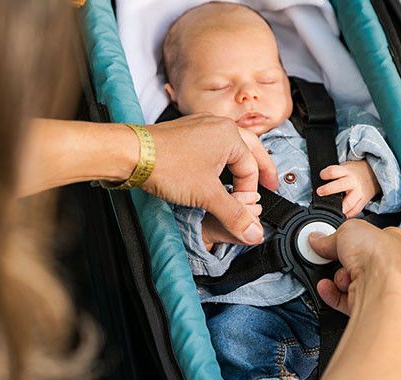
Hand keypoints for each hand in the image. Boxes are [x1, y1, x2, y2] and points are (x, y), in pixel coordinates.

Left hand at [143, 114, 278, 244]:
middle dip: (259, 170)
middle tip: (269, 185)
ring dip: (238, 167)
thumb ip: (234, 215)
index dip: (249, 194)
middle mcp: (218, 126)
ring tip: (242, 183)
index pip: (252, 169)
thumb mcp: (207, 195)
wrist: (131, 154)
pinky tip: (214, 176)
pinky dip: (219, 163)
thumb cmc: (166, 165)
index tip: (243, 211)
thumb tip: (253, 232)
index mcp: (230, 135)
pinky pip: (212, 147)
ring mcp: (201, 127)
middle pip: (250, 150)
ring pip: (230, 148)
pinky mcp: (186, 134)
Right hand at [308, 220, 400, 314]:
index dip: (352, 235)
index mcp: (396, 242)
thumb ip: (332, 235)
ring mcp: (380, 287)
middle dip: (341, 259)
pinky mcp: (368, 304)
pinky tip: (327, 286)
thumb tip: (318, 239)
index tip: (336, 235)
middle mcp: (390, 267)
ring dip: (338, 276)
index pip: (371, 236)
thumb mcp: (350, 229)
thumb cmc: (381, 257)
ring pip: (350, 280)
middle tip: (331, 254)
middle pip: (357, 260)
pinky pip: (343, 299)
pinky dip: (332, 293)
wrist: (381, 287)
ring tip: (340, 272)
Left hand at [316, 160, 380, 217]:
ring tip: (331, 210)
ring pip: (349, 202)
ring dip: (340, 208)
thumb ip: (334, 174)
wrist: (373, 173)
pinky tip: (342, 216)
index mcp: (346, 172)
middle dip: (329, 189)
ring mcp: (359, 192)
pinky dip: (348, 215)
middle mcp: (353, 182)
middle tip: (320, 192)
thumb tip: (317, 182)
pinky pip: (355, 210)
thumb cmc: (354, 172)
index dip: (326, 173)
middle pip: (340, 185)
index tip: (321, 176)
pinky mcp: (363, 200)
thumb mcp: (345, 168)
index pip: (334, 171)